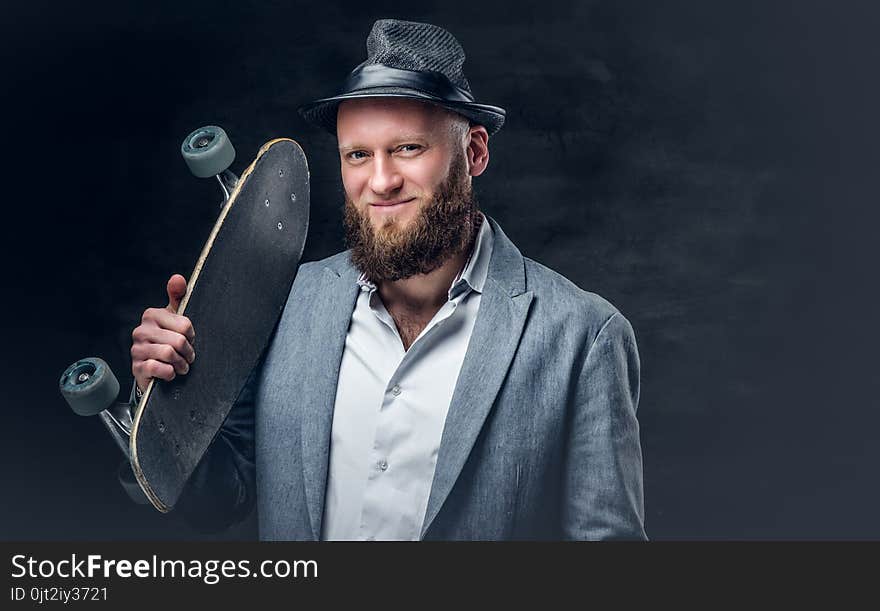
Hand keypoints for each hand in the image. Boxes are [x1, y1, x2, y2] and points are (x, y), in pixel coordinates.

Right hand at [130, 274, 195, 392]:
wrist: (155, 369)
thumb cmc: (168, 341)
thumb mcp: (175, 318)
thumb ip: (178, 297)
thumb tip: (177, 278)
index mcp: (152, 315)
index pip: (185, 325)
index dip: (192, 337)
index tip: (189, 340)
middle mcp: (141, 330)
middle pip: (179, 341)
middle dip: (188, 353)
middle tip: (187, 357)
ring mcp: (137, 349)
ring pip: (170, 354)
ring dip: (181, 365)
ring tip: (181, 366)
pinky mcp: (137, 367)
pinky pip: (159, 368)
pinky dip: (170, 373)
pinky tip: (170, 373)